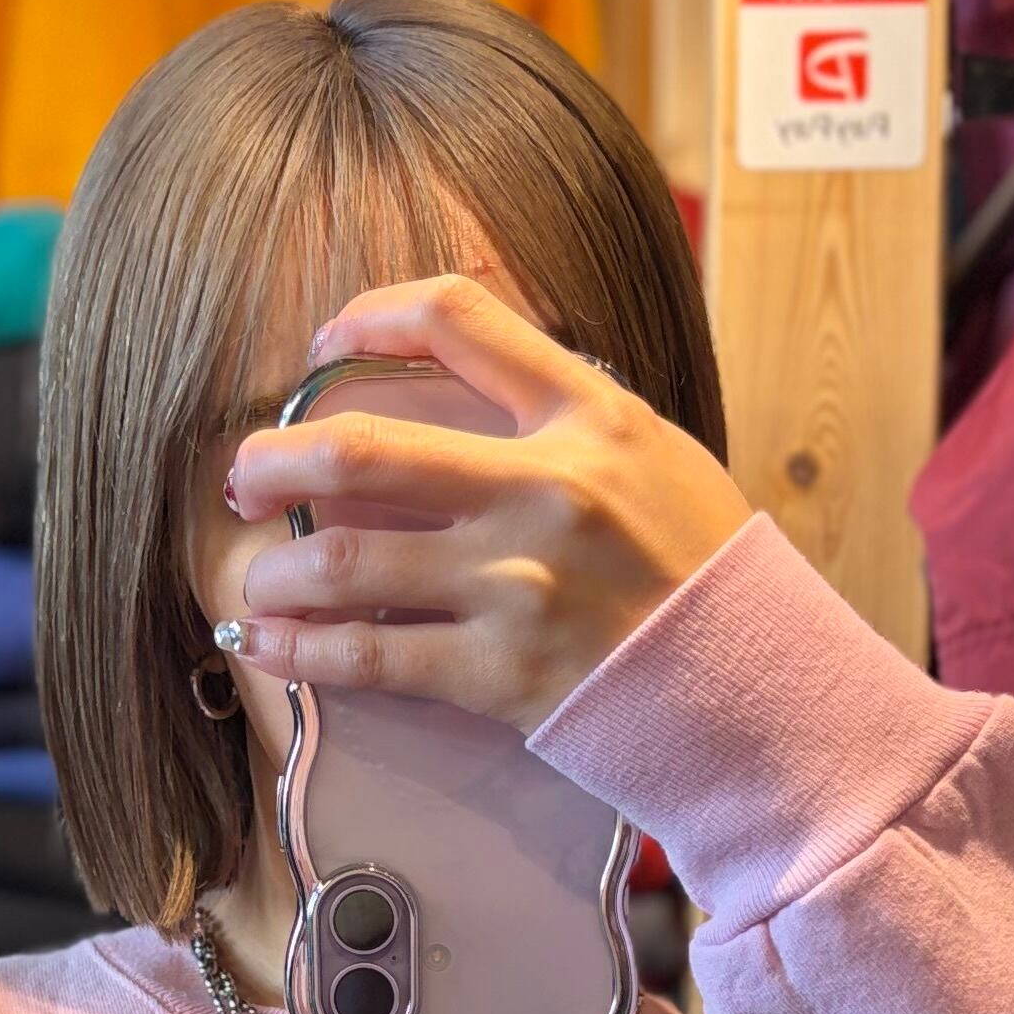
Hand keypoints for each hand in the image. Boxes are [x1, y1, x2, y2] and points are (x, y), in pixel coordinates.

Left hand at [219, 272, 753, 729]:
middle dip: (273, 459)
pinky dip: (299, 649)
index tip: (325, 345)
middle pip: (361, 445)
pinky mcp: (501, 672)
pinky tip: (266, 643)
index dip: (367, 317)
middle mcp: (546, 488)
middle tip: (245, 478)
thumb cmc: (712, 578)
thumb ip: (570, 420)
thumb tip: (475, 385)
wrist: (767, 696)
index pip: (457, 318)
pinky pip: (367, 655)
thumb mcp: (661, 460)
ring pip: (342, 559)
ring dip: (274, 571)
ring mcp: (519, 584)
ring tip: (256, 582)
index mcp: (591, 416)